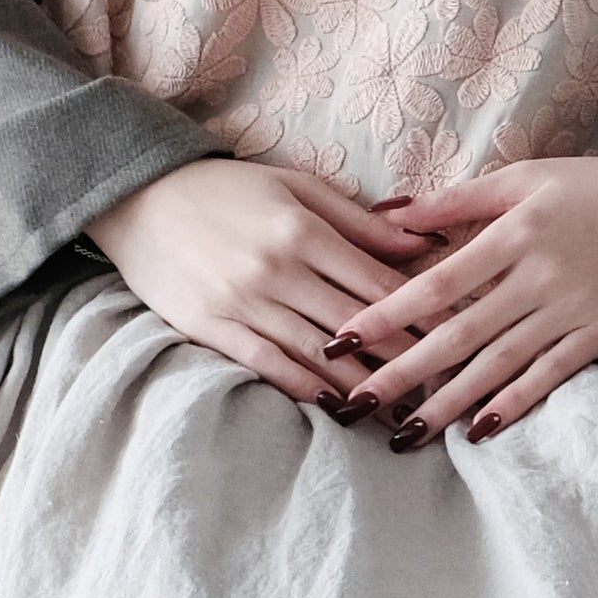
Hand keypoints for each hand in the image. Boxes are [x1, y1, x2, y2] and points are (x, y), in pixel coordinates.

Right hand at [86, 158, 429, 406]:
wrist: (139, 198)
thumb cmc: (228, 190)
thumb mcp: (296, 188)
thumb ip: (359, 221)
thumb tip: (421, 245)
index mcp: (302, 230)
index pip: (378, 283)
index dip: (424, 315)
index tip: (459, 339)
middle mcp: (276, 269)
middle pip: (356, 324)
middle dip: (405, 358)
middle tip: (444, 386)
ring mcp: (241, 301)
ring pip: (317, 352)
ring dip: (361, 385)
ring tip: (401, 409)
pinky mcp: (209, 327)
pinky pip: (265, 364)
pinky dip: (302, 386)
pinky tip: (333, 406)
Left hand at [336, 151, 597, 437]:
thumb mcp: (525, 177)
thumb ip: (458, 201)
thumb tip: (389, 217)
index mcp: (513, 233)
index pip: (435, 284)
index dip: (384, 315)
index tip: (341, 340)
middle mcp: (538, 276)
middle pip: (457, 334)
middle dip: (402, 373)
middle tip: (356, 404)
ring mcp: (571, 310)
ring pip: (498, 364)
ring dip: (449, 402)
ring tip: (406, 434)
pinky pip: (550, 376)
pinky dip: (514, 403)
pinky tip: (480, 430)